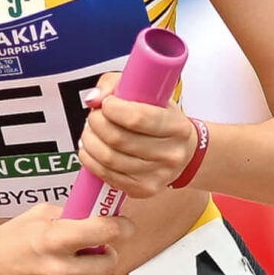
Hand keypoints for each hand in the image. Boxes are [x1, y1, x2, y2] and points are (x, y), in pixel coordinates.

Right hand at [0, 207, 133, 274]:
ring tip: (83, 268)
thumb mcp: (36, 216)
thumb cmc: (5, 243)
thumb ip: (70, 215)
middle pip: (108, 264)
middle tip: (100, 250)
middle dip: (109, 254)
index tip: (124, 226)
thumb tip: (98, 214)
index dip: (121, 227)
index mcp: (52, 239)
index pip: (104, 231)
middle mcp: (55, 268)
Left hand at [77, 71, 197, 198]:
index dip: (113, 109)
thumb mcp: (150, 94)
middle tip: (94, 116)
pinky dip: (90, 160)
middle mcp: (170, 154)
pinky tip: (91, 149)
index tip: (107, 103)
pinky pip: (107, 175)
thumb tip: (93, 100)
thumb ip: (118, 85)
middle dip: (96, 123)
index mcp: (177, 127)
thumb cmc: (163, 120)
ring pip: (109, 158)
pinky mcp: (143, 189)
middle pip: (118, 139)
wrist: (183, 153)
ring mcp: (157, 175)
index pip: (137, 118)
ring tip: (90, 131)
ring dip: (90, 141)